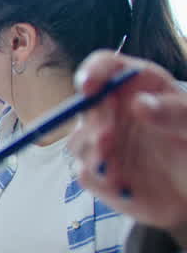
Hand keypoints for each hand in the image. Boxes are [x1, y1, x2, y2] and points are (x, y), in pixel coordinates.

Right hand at [69, 50, 186, 243]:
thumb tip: (139, 104)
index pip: (104, 66)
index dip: (92, 72)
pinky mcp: (97, 172)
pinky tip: (122, 186)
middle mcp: (111, 110)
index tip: (89, 88)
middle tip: (107, 138)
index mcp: (134, 86)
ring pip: (78, 142)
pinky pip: (86, 174)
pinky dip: (99, 180)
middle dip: (92, 122)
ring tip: (115, 170)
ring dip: (92, 154)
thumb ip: (172, 111)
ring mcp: (100, 141)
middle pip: (84, 106)